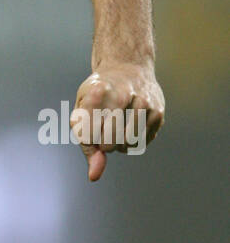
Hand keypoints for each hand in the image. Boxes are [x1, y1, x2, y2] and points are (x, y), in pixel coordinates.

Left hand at [70, 64, 164, 181]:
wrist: (128, 65)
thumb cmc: (99, 94)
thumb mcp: (83, 111)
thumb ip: (87, 145)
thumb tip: (94, 176)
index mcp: (97, 92)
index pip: (88, 133)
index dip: (88, 138)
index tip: (90, 128)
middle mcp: (122, 93)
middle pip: (109, 142)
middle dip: (105, 145)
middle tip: (104, 133)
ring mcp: (143, 102)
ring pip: (129, 143)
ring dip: (120, 146)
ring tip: (116, 133)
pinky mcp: (158, 111)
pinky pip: (144, 142)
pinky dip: (134, 143)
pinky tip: (129, 129)